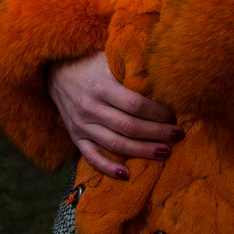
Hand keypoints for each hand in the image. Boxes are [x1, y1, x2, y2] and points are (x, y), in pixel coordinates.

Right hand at [47, 51, 183, 179]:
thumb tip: (166, 75)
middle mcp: (90, 107)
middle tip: (178, 135)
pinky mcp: (75, 136)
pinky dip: (108, 169)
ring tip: (165, 153)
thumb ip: (133, 67)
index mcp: (101, 86)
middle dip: (157, 134)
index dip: (158, 114)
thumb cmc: (91, 62)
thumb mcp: (110, 58)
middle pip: (129, 127)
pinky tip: (127, 175)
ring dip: (142, 152)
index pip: (136, 105)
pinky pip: (91, 157)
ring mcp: (81, 124)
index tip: (174, 116)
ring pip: (115, 145)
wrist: (55, 70)